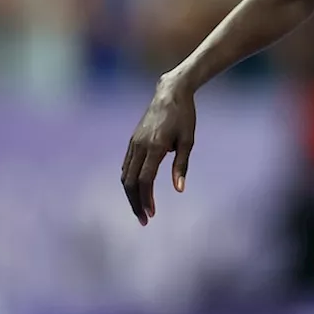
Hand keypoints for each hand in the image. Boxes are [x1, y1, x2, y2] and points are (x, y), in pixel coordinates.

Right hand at [121, 77, 195, 225]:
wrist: (170, 93)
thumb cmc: (184, 116)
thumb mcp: (188, 140)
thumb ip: (181, 166)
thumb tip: (179, 190)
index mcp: (154, 147)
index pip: (145, 180)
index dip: (146, 199)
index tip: (152, 214)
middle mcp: (139, 146)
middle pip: (130, 182)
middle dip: (135, 203)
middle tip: (144, 220)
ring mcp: (133, 143)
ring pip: (125, 175)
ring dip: (131, 194)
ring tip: (140, 209)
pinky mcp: (132, 140)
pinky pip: (126, 165)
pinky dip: (129, 181)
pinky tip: (136, 190)